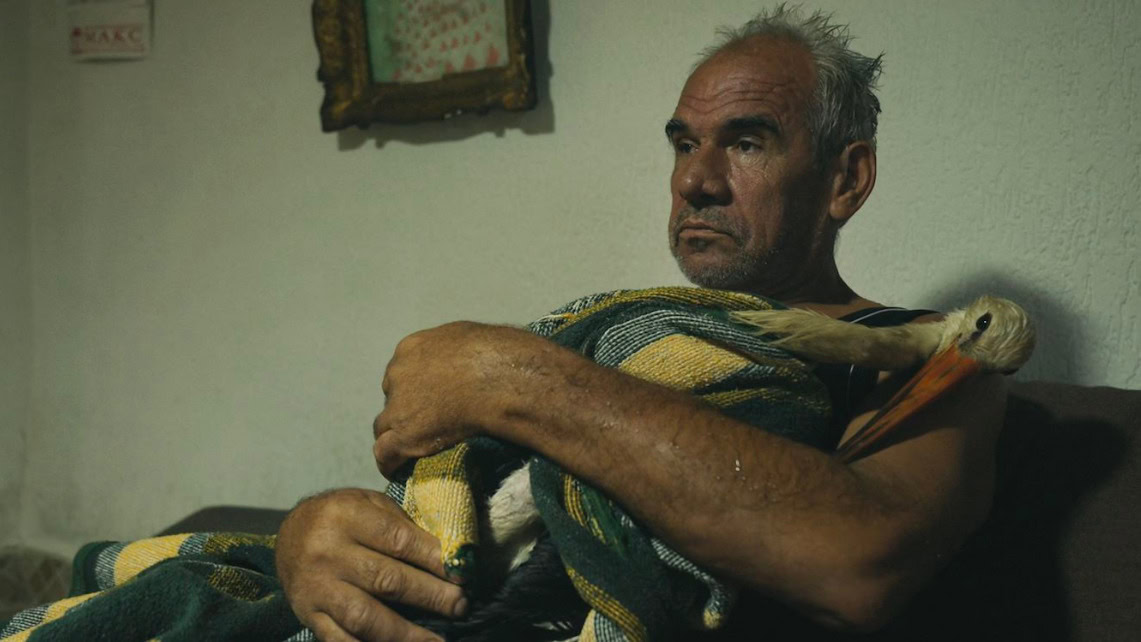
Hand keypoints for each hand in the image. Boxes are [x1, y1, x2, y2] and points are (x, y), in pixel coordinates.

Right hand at [276, 488, 466, 641]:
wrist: (289, 535)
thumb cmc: (341, 517)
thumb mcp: (369, 503)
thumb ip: (403, 525)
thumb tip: (448, 555)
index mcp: (346, 516)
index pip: (397, 540)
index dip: (433, 558)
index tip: (462, 572)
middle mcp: (328, 553)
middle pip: (386, 580)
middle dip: (430, 596)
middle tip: (461, 604)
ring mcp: (318, 588)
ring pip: (365, 617)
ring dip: (407, 633)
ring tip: (436, 641)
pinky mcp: (310, 616)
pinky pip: (341, 641)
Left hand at [373, 322, 544, 475]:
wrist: (500, 380)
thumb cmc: (498, 355)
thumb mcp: (471, 338)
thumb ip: (456, 350)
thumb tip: (468, 361)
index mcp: (412, 348)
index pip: (403, 371)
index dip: (416, 388)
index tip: (430, 398)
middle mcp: (398, 374)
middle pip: (392, 397)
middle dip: (406, 409)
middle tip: (429, 423)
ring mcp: (398, 407)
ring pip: (384, 426)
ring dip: (397, 436)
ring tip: (413, 450)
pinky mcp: (404, 436)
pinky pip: (385, 454)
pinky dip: (391, 463)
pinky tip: (400, 470)